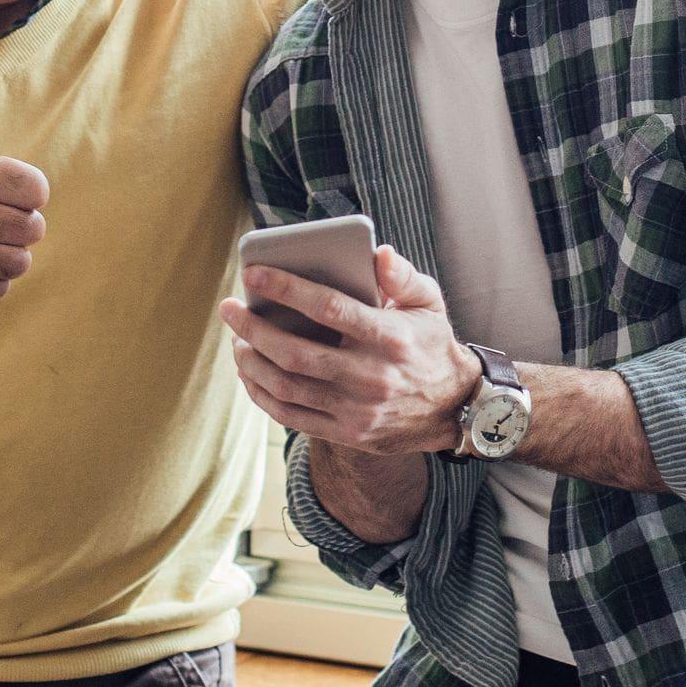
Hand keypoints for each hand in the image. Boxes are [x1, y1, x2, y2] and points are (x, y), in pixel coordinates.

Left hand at [219, 245, 480, 454]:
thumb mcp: (429, 303)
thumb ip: (401, 276)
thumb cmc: (431, 345)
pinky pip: (291, 416)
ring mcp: (357, 411)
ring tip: (237, 340)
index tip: (253, 273)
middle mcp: (372, 377)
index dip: (286, 288)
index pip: (329, 308)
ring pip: (287, 387)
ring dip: (252, 362)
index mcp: (390, 338)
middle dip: (253, 327)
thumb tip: (378, 253)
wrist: (454, 409)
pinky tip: (250, 374)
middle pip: (295, 352)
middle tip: (231, 308)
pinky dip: (262, 394)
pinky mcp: (348, 433)